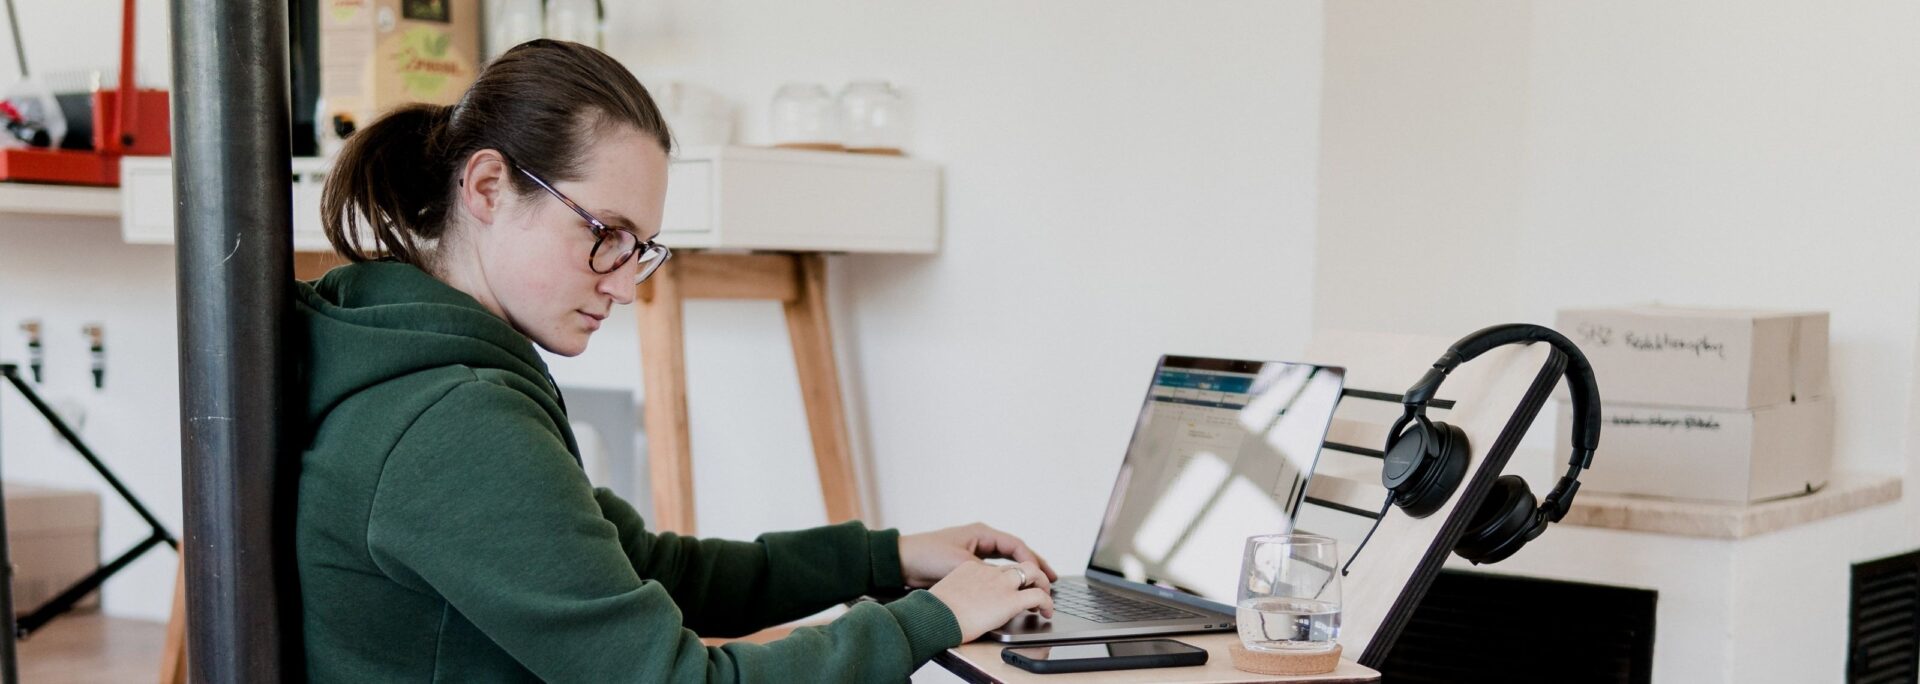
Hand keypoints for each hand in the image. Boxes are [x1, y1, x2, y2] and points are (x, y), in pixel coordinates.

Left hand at [898, 522, 1058, 588]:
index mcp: (981, 533)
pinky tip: (1014, 590)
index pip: (1015, 545)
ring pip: (1006, 563)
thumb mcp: (959, 564)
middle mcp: (980, 540)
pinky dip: (1006, 580)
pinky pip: (994, 572)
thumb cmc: (927, 556)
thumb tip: (1007, 582)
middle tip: (1053, 578)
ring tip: (1039, 585)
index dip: (1032, 560)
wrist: (901, 563)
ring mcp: (975, 553)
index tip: (1043, 574)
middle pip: (1015, 553)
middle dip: (1034, 565)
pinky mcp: (967, 566)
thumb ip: (985, 572)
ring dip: (1022, 573)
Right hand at [928, 560, 1055, 641]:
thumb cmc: (934, 611)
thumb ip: (958, 595)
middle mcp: (989, 572)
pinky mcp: (1011, 599)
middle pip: (1019, 564)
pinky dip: (1047, 602)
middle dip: (1033, 574)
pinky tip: (1047, 612)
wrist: (935, 616)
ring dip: (1043, 584)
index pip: (998, 568)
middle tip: (1039, 585)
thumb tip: (960, 607)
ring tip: (1045, 598)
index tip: (1012, 586)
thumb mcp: (945, 594)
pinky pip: (1038, 596)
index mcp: (971, 568)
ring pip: (1033, 573)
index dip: (1010, 577)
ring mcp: (1002, 583)